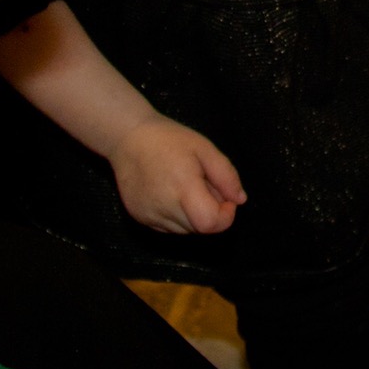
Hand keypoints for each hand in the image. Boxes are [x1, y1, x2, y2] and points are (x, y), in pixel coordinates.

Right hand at [110, 115, 245, 233]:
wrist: (128, 138)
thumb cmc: (169, 139)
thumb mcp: (205, 149)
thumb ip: (226, 176)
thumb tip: (239, 200)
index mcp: (183, 187)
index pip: (209, 224)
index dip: (226, 216)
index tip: (226, 199)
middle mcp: (164, 207)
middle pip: (199, 228)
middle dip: (211, 212)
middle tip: (204, 185)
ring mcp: (148, 216)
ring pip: (184, 230)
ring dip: (194, 215)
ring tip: (185, 186)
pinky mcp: (139, 218)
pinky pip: (168, 227)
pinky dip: (177, 216)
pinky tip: (170, 193)